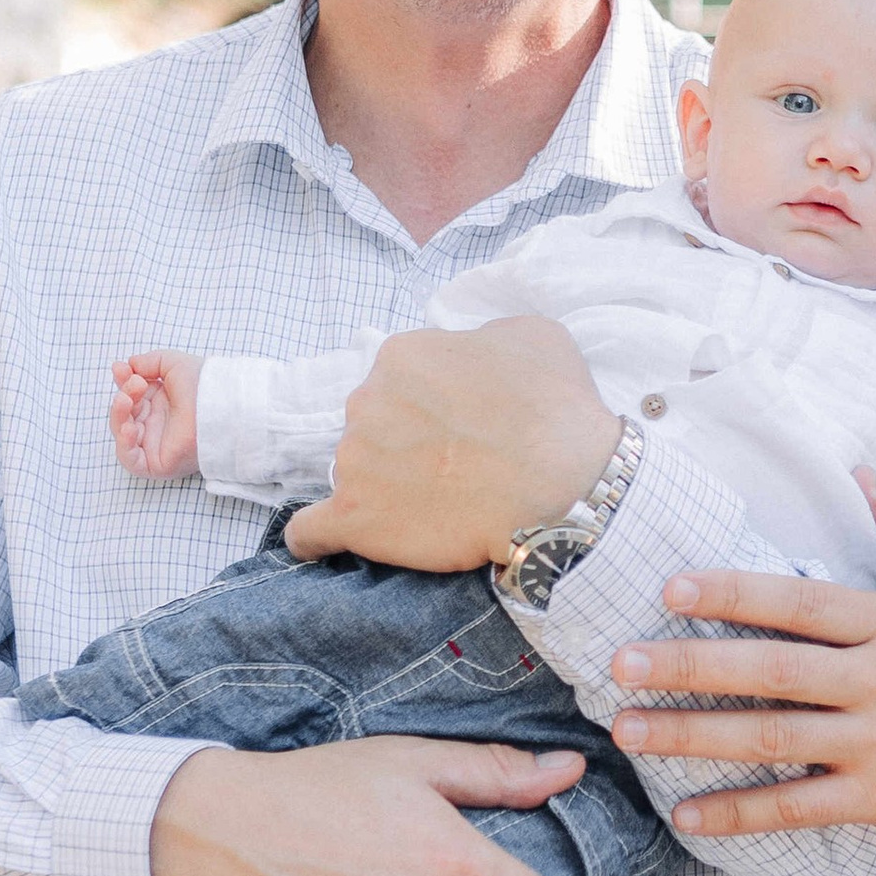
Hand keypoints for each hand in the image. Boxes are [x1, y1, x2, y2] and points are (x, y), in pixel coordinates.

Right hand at [112, 351, 201, 477]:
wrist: (222, 404)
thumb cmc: (204, 384)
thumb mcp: (172, 364)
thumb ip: (147, 362)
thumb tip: (125, 366)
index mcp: (161, 403)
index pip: (131, 395)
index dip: (123, 382)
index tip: (121, 369)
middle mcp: (158, 424)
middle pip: (125, 414)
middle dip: (124, 395)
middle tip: (135, 384)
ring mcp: (157, 444)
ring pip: (123, 436)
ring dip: (118, 416)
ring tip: (126, 400)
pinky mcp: (158, 464)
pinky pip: (132, 461)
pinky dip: (124, 445)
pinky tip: (128, 427)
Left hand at [284, 321, 622, 572]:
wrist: (565, 490)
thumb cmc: (557, 412)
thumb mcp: (534, 336)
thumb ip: (483, 338)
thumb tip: (472, 355)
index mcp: (401, 355)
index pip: (403, 380)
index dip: (435, 406)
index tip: (464, 428)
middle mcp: (366, 400)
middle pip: (374, 424)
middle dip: (405, 443)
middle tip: (456, 468)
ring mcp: (353, 460)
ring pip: (355, 472)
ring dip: (383, 487)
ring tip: (433, 509)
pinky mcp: (353, 517)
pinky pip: (311, 532)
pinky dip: (318, 537)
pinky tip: (335, 539)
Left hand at [606, 484, 875, 836]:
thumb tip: (865, 479)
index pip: (802, 605)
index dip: (735, 594)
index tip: (673, 588)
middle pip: (770, 673)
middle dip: (690, 667)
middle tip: (620, 664)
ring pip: (772, 741)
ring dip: (695, 736)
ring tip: (631, 730)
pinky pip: (800, 811)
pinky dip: (742, 816)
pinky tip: (688, 815)